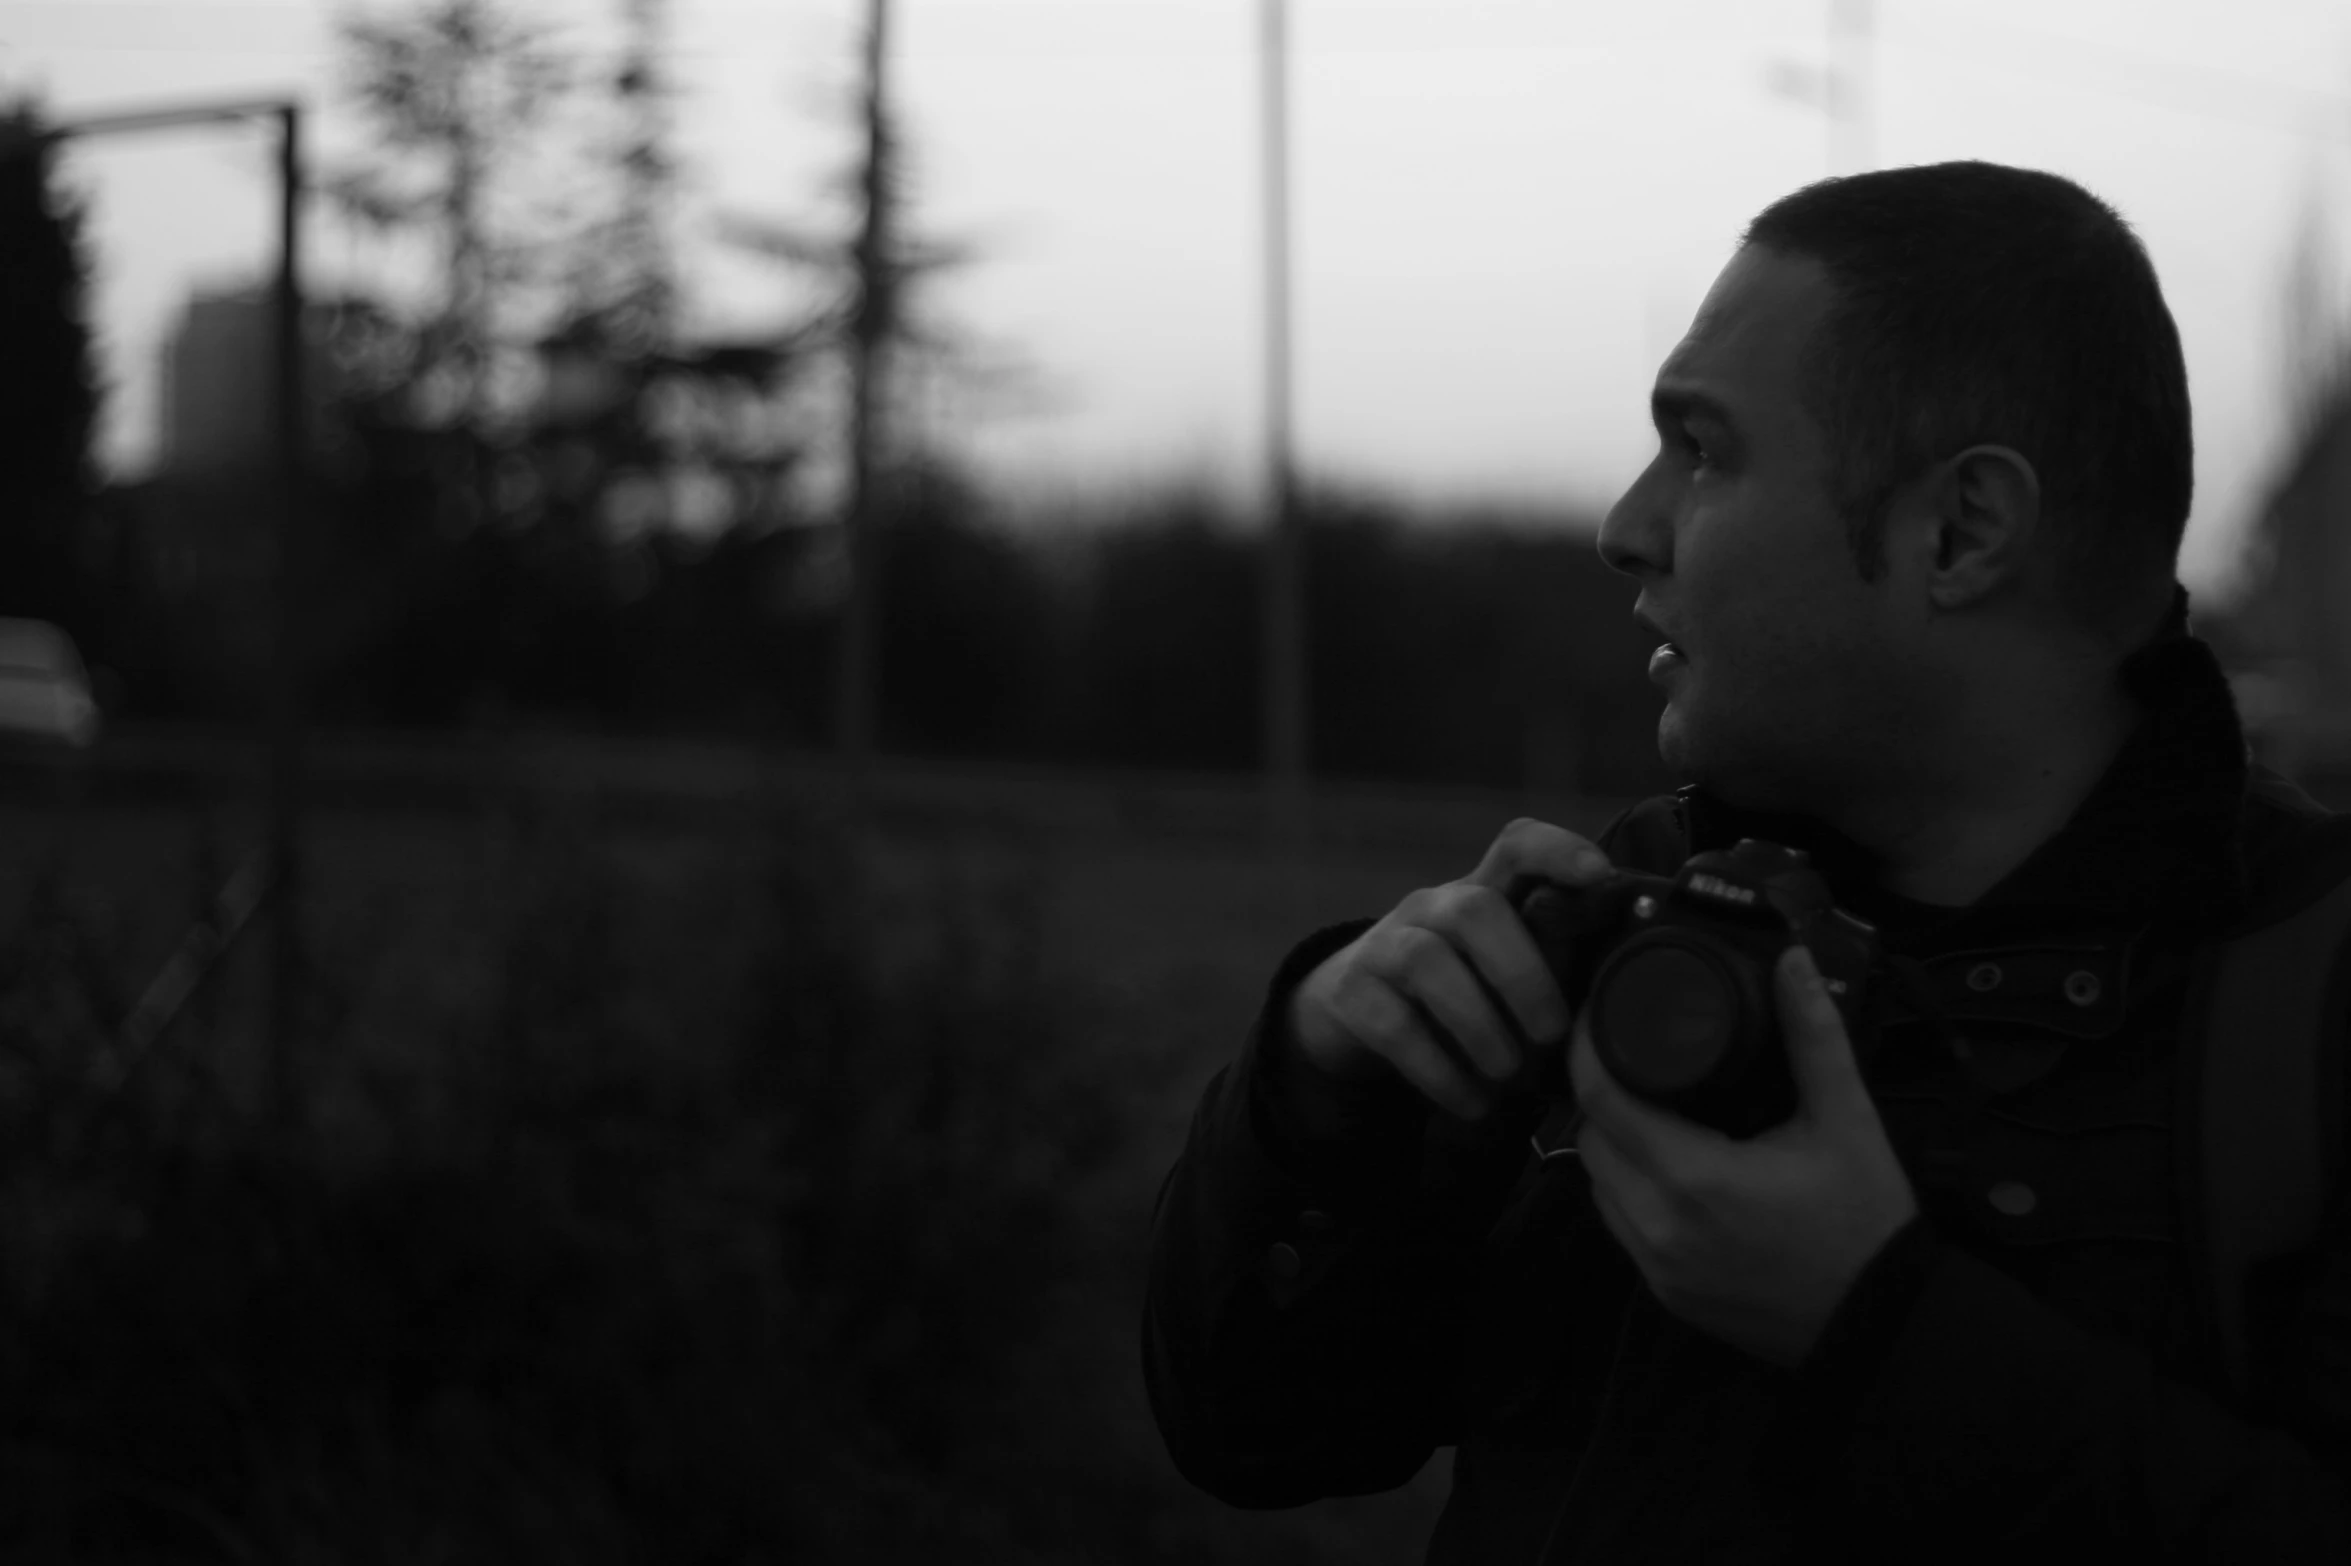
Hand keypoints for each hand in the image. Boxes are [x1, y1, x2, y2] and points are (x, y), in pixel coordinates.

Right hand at [1284, 818, 1612, 1125]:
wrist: (1354, 1018)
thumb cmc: (1459, 997)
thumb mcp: (1508, 977)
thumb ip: (1557, 967)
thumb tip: (1624, 985)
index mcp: (1484, 893)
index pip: (1517, 846)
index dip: (1557, 850)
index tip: (1598, 874)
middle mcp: (1432, 907)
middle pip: (1476, 909)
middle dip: (1522, 974)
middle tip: (1550, 1033)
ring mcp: (1385, 944)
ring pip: (1427, 961)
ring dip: (1478, 1024)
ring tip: (1508, 1072)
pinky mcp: (1350, 991)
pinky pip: (1392, 1024)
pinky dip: (1439, 1070)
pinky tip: (1472, 1102)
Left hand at [1570, 944, 1918, 1367]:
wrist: (1882, 1323)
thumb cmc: (1865, 1222)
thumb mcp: (1846, 1120)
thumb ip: (1814, 1036)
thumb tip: (1792, 961)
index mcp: (1694, 1177)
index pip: (1600, 1099)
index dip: (1587, 1049)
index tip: (1596, 1017)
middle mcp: (1659, 1226)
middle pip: (1591, 1139)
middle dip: (1602, 1094)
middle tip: (1630, 1058)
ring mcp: (1657, 1268)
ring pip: (1598, 1186)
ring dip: (1612, 1144)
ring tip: (1646, 1106)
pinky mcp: (1665, 1294)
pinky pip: (1620, 1227)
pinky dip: (1628, 1191)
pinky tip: (1661, 1166)